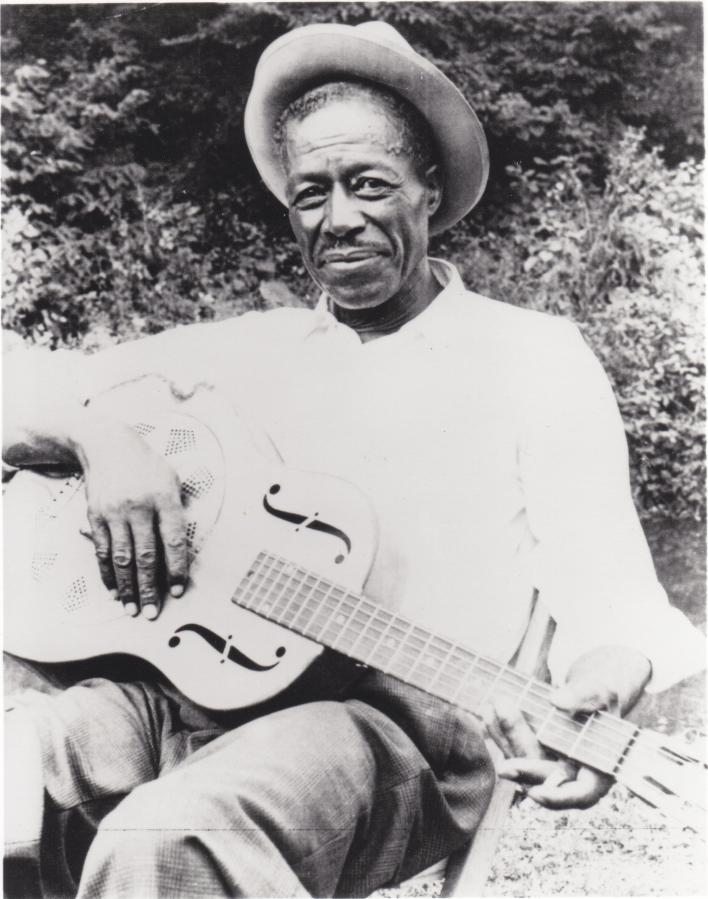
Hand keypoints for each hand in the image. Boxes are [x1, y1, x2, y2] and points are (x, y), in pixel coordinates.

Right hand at [76, 416, 187, 618]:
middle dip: (150, 587)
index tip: (177, 590)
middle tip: (153, 612)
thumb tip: (182, 550)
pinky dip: (108, 574)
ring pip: (121, 558)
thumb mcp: (172, 479)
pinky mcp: (95, 517)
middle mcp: (138, 506)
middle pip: (145, 554)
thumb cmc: (147, 466)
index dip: (176, 567)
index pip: (173, 539)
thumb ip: (178, 513)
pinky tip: (114, 590)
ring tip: (133, 609)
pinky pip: (103, 551)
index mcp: (164, 497)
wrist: (107, 444)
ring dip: (127, 587)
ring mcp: (114, 513)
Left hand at [484, 646, 651, 809]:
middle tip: (504, 761)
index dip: (558, 797)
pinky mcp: (530, 754)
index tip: (536, 792)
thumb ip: (585, 697)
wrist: (586, 694)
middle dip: (523, 765)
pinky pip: (512, 749)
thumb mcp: (599, 692)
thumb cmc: (600, 697)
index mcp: (597, 771)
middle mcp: (571, 775)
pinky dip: (500, 733)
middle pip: (544, 777)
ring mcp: (548, 766)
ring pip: (523, 763)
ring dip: (506, 740)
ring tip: (494, 710)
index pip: (581, 794)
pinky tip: (489, 713)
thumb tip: (558, 701)